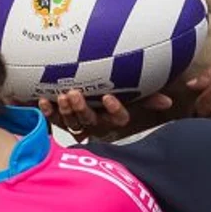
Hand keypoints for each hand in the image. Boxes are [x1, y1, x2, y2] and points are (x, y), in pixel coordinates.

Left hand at [38, 89, 172, 138]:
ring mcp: (76, 122)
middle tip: (74, 93)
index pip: (118, 119)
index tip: (109, 97)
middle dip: (82, 108)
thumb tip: (167, 102)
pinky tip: (42, 100)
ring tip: (62, 95)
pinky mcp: (60, 120)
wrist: (79, 89)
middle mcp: (95, 122)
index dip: (114, 110)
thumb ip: (146, 98)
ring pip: (71, 121)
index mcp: (112, 117)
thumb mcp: (130, 95)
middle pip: (89, 120)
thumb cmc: (109, 92)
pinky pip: (53, 120)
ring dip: (65, 109)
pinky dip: (47, 111)